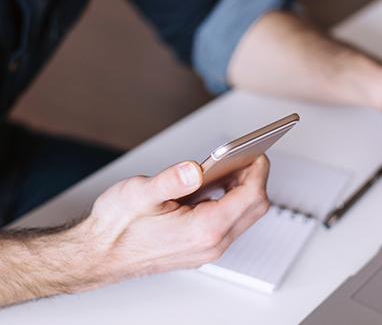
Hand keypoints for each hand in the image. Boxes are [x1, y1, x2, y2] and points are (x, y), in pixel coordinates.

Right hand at [75, 155, 269, 289]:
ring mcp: (208, 248)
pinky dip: (231, 199)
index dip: (258, 170)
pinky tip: (215, 184)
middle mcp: (212, 243)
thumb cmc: (117, 227)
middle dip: (255, 177)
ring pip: (244, 215)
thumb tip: (196, 168)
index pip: (252, 197)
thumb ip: (171, 180)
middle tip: (245, 156)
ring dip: (244, 188)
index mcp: (204, 230)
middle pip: (254, 207)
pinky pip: (230, 221)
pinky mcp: (202, 246)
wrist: (99, 254)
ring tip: (230, 167)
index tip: (255, 152)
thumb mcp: (141, 194)